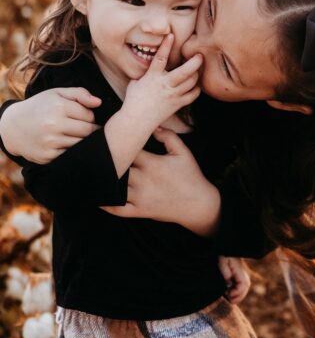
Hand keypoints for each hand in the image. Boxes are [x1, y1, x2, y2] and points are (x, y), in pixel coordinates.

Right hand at [0, 88, 100, 162]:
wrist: (13, 126)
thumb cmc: (41, 107)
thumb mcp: (57, 93)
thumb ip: (80, 93)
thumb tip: (98, 102)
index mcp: (58, 106)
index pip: (89, 115)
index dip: (89, 116)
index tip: (82, 117)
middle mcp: (53, 124)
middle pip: (88, 131)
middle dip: (89, 129)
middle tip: (82, 127)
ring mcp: (50, 142)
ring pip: (80, 143)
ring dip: (81, 140)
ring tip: (74, 134)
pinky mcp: (47, 156)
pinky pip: (70, 154)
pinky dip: (71, 150)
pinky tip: (65, 143)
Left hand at [101, 129, 220, 235]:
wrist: (199, 203)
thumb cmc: (191, 176)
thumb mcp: (183, 152)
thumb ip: (168, 136)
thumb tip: (153, 125)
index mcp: (152, 163)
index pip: (127, 150)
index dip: (116, 143)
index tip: (107, 137)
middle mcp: (143, 180)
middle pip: (116, 167)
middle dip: (107, 160)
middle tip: (93, 152)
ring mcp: (139, 197)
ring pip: (113, 187)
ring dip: (103, 179)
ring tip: (92, 171)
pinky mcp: (139, 211)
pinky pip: (117, 209)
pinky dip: (105, 204)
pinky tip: (97, 195)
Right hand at [123, 34, 201, 129]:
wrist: (136, 121)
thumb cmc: (133, 101)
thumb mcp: (135, 83)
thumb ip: (146, 74)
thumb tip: (149, 68)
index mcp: (152, 77)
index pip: (160, 58)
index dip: (166, 46)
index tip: (171, 35)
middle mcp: (164, 85)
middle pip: (184, 72)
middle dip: (195, 62)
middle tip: (200, 55)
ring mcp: (172, 95)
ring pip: (191, 82)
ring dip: (196, 74)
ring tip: (197, 69)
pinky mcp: (177, 104)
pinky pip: (192, 95)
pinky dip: (196, 89)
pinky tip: (195, 85)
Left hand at [218, 256, 250, 303]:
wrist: (226, 247)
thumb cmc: (223, 254)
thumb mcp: (222, 261)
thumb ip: (226, 273)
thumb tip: (229, 284)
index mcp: (239, 270)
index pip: (243, 284)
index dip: (238, 292)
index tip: (229, 294)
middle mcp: (242, 272)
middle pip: (246, 287)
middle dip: (239, 296)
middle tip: (230, 300)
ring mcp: (241, 273)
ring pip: (244, 287)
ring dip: (239, 294)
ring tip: (230, 298)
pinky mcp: (238, 274)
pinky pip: (241, 285)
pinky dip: (237, 291)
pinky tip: (230, 293)